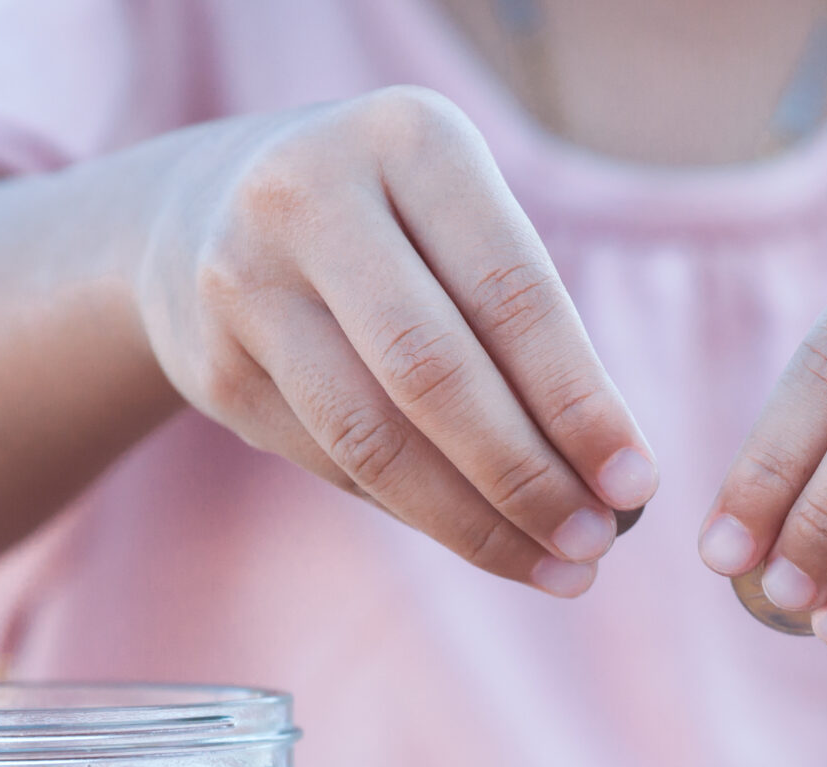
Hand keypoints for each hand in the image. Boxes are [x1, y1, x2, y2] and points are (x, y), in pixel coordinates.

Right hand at [138, 89, 656, 596]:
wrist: (188, 215)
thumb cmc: (384, 227)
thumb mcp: (453, 219)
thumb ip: (525, 324)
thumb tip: (615, 483)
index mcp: (407, 139)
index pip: (512, 291)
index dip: (580, 401)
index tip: (638, 485)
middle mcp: (309, 195)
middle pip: (435, 372)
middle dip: (529, 477)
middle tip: (595, 544)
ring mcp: (244, 281)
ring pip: (374, 439)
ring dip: (475, 523)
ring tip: (555, 568)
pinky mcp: (211, 366)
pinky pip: (334, 465)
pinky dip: (418, 513)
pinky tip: (476, 534)